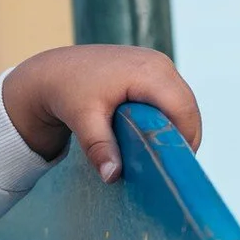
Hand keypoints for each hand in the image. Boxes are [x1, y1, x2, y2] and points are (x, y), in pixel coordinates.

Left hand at [1, 44, 201, 182]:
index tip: (170, 169)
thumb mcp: (82, 119)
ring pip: (182, 106)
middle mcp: (159, 63)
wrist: (52, 71)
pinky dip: (166, 120)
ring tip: (156, 155)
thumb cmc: (66, 91)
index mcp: (148, 72)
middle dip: (180, 139)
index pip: (183, 112)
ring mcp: (158, 64)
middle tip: (165, 168)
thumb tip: (112, 176)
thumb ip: (100, 146)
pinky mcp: (153, 71)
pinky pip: (171, 100)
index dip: (182, 142)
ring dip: (174, 130)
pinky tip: (149, 138)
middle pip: (187, 110)